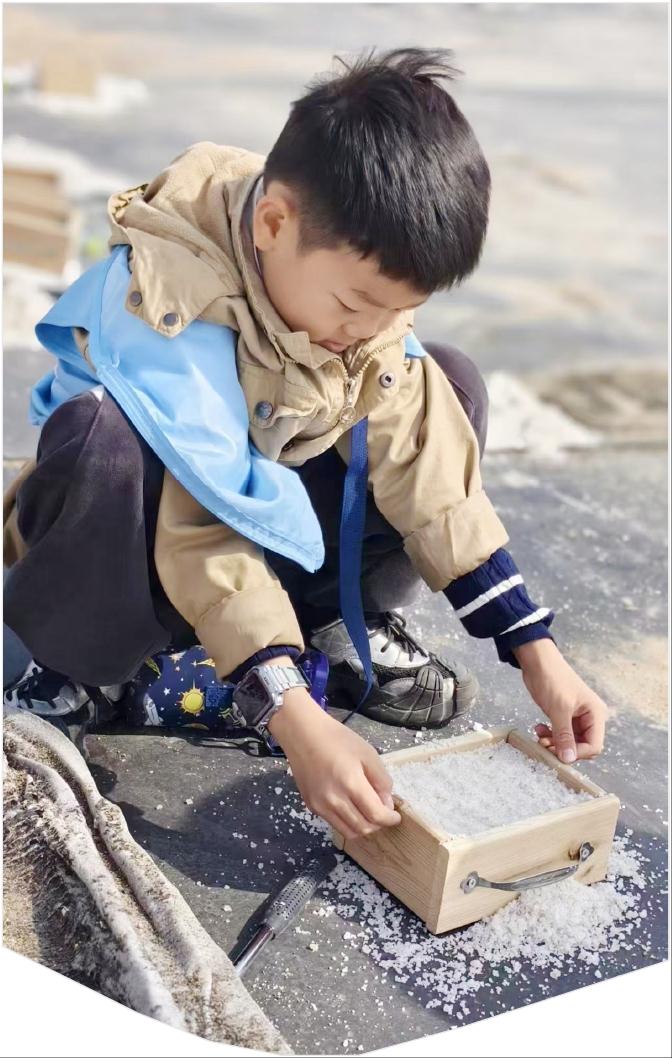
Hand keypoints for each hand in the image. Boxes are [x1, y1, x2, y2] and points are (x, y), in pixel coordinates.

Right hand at [268, 685, 400, 839]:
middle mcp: (334, 800)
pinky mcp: (311, 806)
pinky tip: (351, 807)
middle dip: (378, 824)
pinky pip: (335, 823)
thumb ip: (381, 780)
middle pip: (363, 828)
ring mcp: (320, 805)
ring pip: (348, 832)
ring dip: (363, 827)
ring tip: (368, 812)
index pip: (376, 815)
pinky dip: (348, 822)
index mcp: (351, 783)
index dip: (390, 819)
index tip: (395, 816)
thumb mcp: (368, 753)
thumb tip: (386, 803)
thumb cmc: (337, 739)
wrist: (303, 735)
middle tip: (383, 812)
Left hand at [513, 639, 607, 762]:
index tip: (559, 752)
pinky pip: (561, 734)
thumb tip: (568, 759)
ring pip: (570, 742)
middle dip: (565, 748)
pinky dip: (551, 735)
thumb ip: (564, 735)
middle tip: (546, 744)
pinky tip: (539, 729)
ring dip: (555, 743)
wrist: (538, 662)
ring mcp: (577, 718)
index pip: (594, 745)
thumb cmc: (552, 679)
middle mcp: (590, 718)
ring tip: (540, 736)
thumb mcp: (558, 709)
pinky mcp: (564, 716)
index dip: (577, 753)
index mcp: (596, 714)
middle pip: (583, 746)